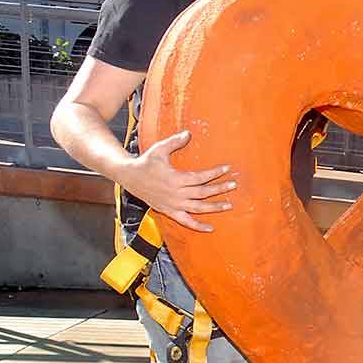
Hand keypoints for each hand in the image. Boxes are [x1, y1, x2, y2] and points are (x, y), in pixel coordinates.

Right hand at [120, 130, 235, 232]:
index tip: (227, 168)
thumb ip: (174, 142)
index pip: (200, 177)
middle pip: (203, 192)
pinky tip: (210, 228)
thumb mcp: (159, 149)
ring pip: (198, 208)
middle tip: (233, 184)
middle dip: (220, 188)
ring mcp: (173, 204)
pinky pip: (186, 221)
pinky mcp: (169, 211)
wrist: (129, 177)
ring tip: (228, 205)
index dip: (215, 173)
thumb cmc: (146, 162)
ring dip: (214, 207)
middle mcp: (176, 193)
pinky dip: (198, 226)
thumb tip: (189, 133)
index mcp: (175, 178)